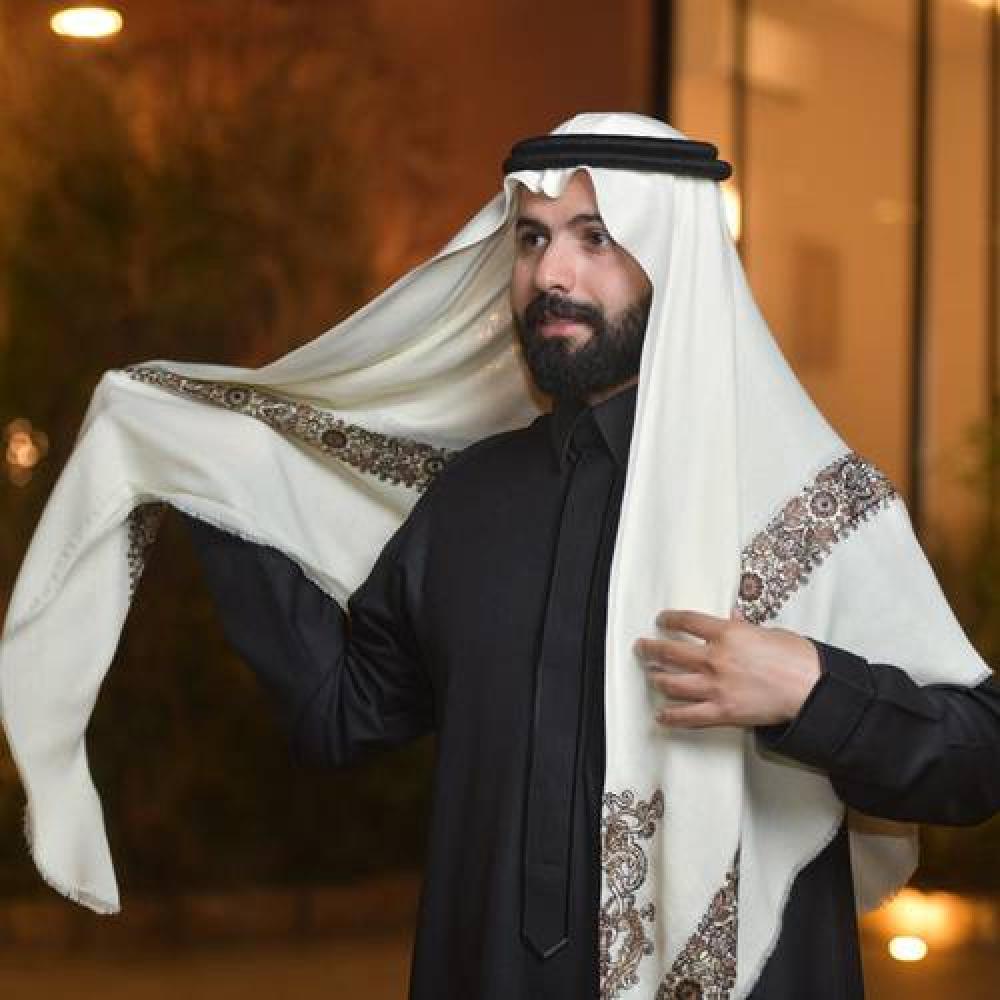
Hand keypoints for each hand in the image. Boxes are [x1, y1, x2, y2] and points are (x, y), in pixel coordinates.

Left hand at [633, 607, 820, 728]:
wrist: (812, 689)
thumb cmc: (798, 659)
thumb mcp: (769, 632)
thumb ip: (745, 627)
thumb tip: (733, 618)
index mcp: (727, 634)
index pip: (687, 621)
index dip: (669, 619)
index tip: (661, 620)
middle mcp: (715, 658)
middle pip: (669, 652)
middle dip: (650, 649)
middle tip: (641, 648)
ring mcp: (715, 686)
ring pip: (671, 683)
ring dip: (656, 679)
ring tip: (650, 676)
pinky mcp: (722, 712)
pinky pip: (687, 716)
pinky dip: (670, 716)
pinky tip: (660, 715)